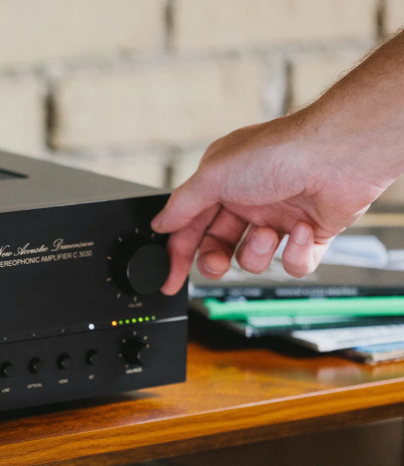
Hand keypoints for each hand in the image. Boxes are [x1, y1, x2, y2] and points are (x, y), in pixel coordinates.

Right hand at [151, 111, 389, 295]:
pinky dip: (296, 255)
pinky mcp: (311, 234)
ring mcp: (280, 217)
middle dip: (216, 260)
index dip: (177, 253)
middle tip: (217, 264)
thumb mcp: (213, 176)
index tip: (169, 279)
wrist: (340, 155)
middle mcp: (249, 200)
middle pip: (218, 246)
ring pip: (254, 259)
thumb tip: (159, 224)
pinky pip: (294, 263)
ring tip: (270, 234)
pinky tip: (302, 233)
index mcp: (221, 183)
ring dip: (259, 253)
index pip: (189, 225)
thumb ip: (182, 205)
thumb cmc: (278, 153)